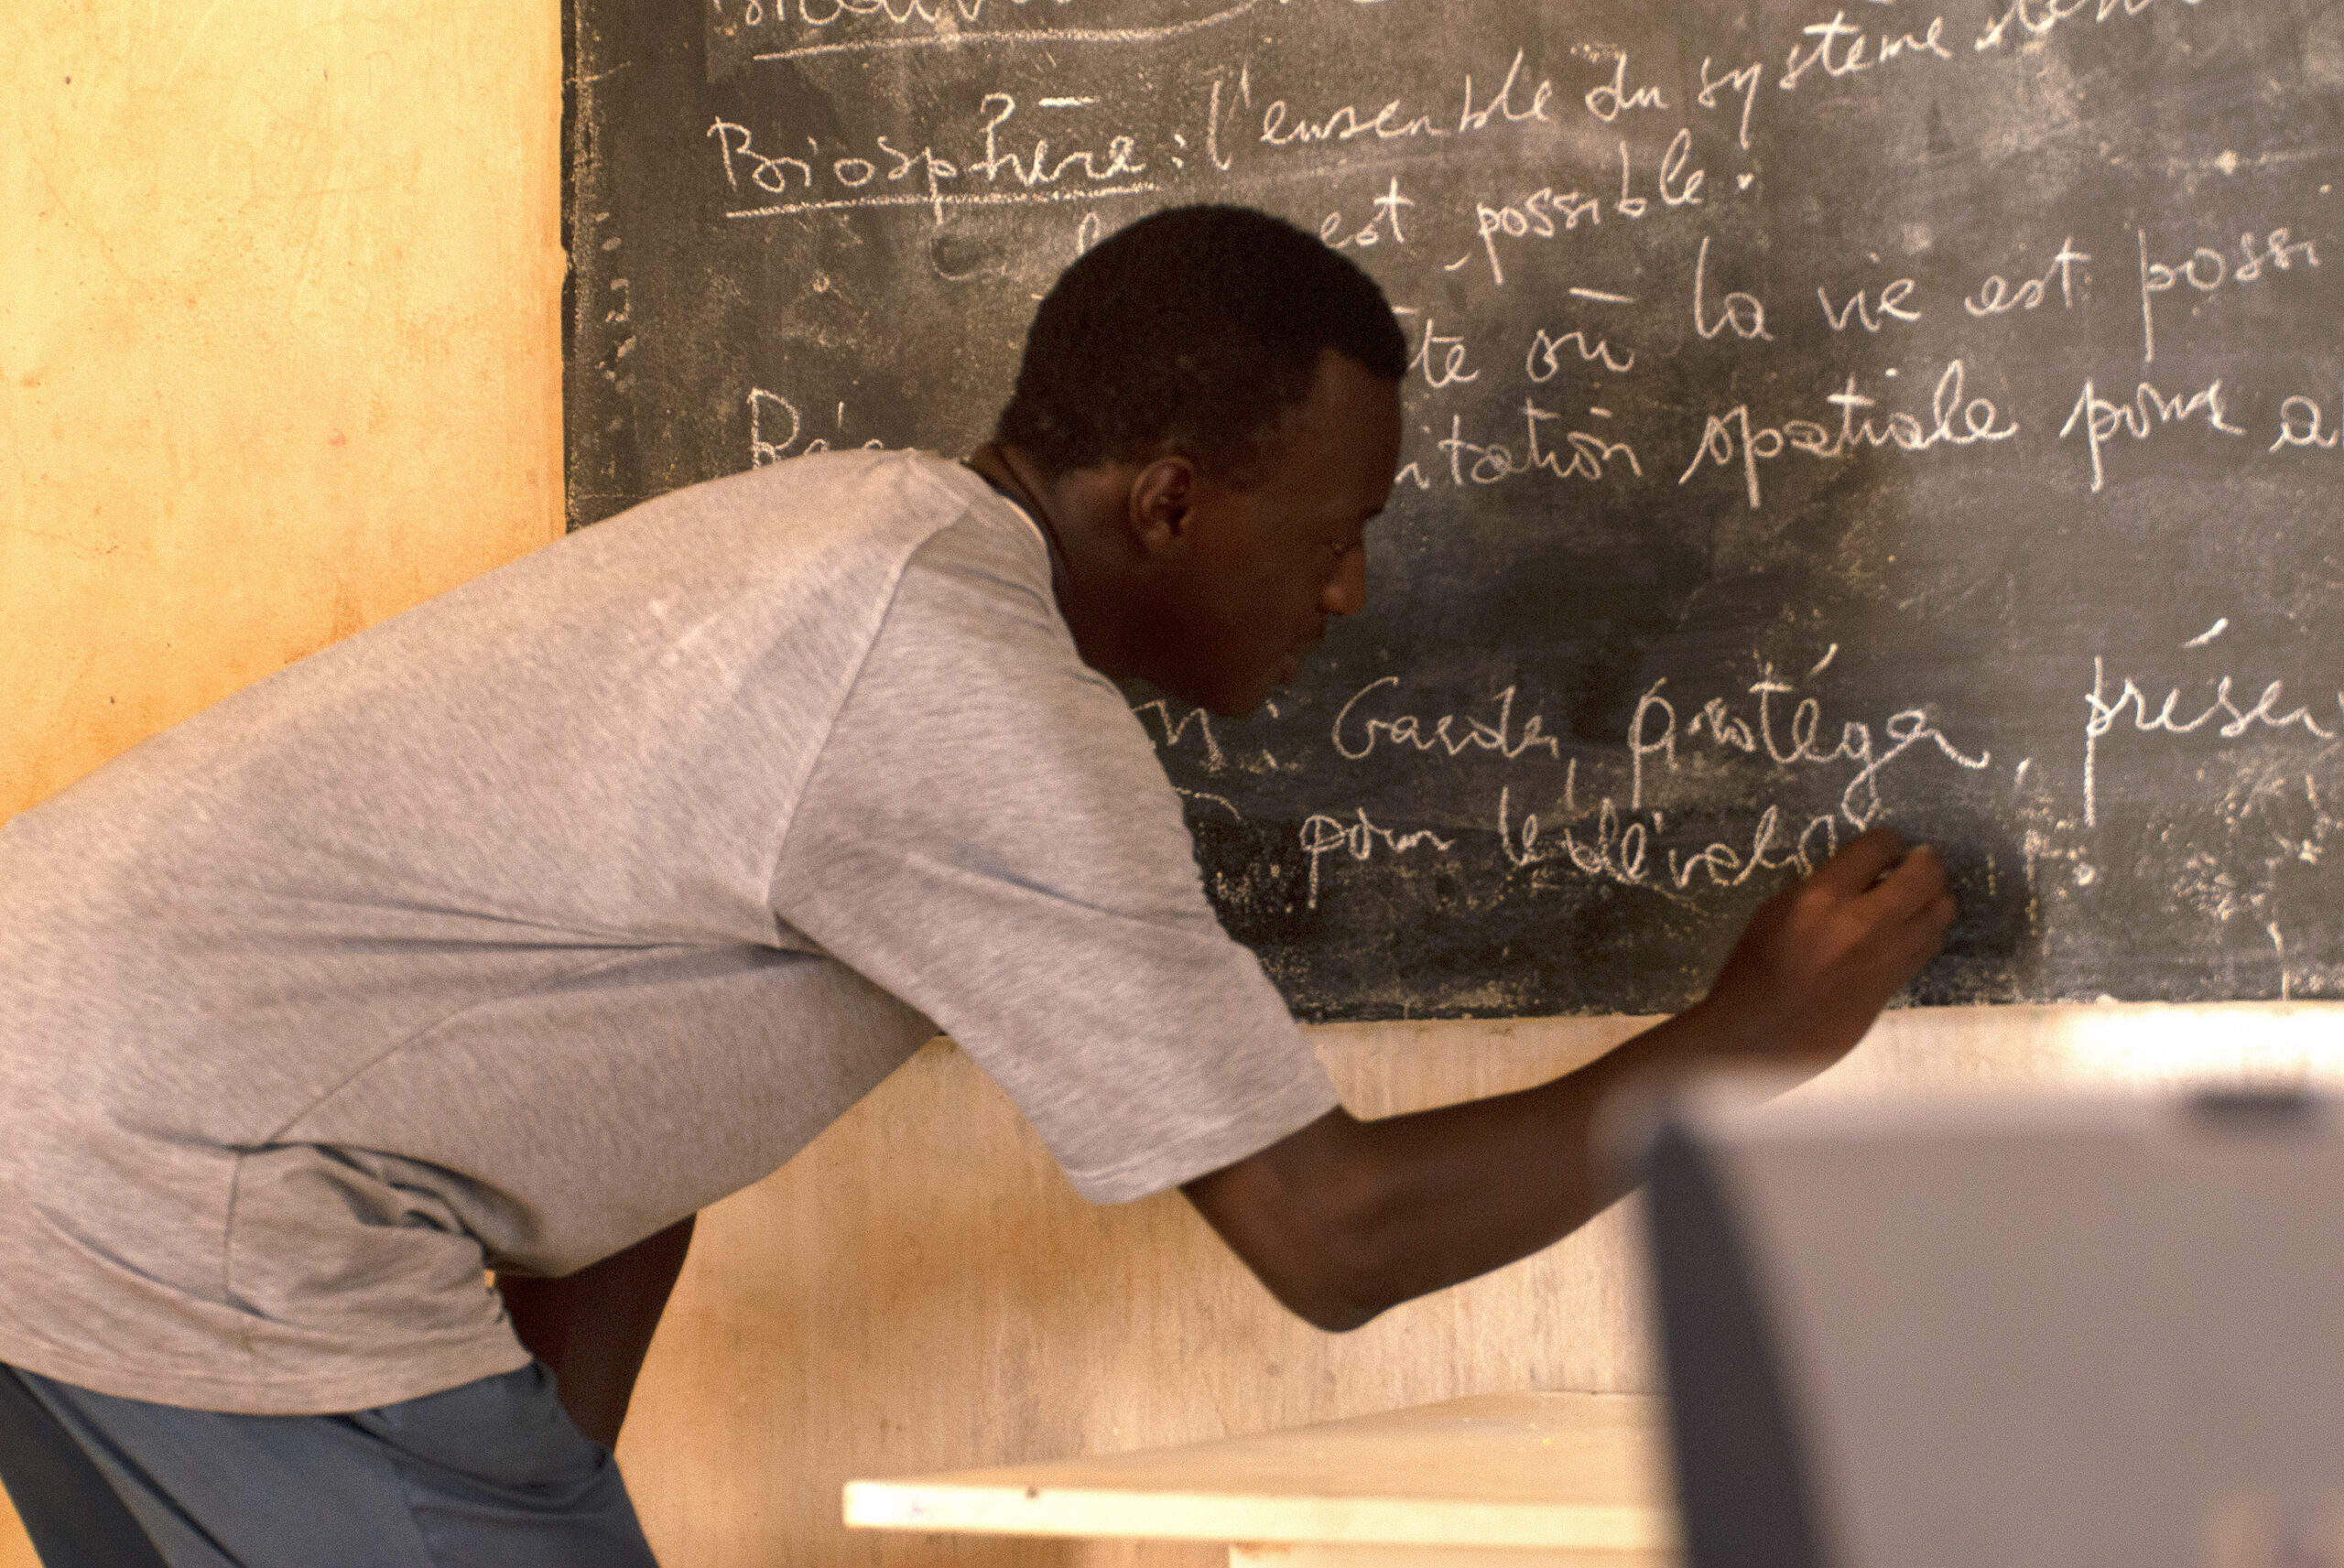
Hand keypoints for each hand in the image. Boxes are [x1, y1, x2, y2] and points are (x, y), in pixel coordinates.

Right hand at [1690, 825, 1953, 1069]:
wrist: (1760, 1032)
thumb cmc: (1755, 968)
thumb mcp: (1776, 910)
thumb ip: (1822, 887)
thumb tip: (1864, 875)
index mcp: (1822, 897)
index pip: (1878, 846)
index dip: (1888, 839)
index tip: (1887, 845)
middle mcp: (1863, 923)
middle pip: (1925, 875)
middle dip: (1925, 860)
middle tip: (1918, 859)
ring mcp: (1886, 957)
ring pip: (1940, 911)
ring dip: (1934, 895)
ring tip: (1919, 894)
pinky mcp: (1896, 984)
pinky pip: (1930, 945)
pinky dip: (1927, 928)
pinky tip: (1911, 927)